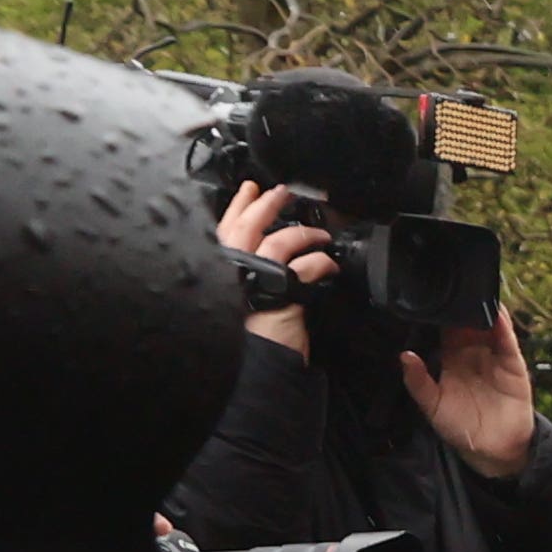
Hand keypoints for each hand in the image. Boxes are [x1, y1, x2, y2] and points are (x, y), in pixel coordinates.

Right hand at [215, 181, 331, 358]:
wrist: (261, 362)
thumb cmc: (251, 331)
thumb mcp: (242, 294)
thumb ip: (249, 269)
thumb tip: (267, 246)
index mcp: (221, 269)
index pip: (224, 230)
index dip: (237, 207)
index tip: (249, 189)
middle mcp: (234, 271)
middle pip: (246, 227)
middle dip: (266, 205)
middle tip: (282, 192)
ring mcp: (256, 280)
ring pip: (278, 242)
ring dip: (303, 234)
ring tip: (320, 234)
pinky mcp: (283, 293)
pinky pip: (306, 267)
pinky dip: (321, 262)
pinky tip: (330, 265)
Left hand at [400, 305, 537, 478]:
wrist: (493, 448)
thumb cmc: (460, 428)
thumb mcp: (432, 406)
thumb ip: (418, 382)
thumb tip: (404, 356)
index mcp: (450, 359)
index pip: (444, 330)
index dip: (440, 315)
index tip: (431, 298)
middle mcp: (472, 353)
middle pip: (466, 322)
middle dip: (461, 307)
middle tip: (452, 288)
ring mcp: (494, 356)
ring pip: (488, 326)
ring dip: (483, 310)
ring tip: (474, 293)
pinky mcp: (512, 362)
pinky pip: (507, 340)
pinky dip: (503, 325)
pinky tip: (497, 313)